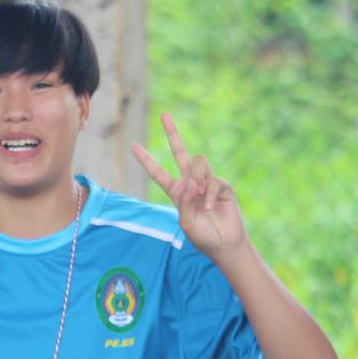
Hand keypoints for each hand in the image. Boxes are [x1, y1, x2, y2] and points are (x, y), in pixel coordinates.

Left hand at [132, 113, 247, 260]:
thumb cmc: (203, 237)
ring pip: (198, 161)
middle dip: (173, 133)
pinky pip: (212, 180)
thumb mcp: (185, 223)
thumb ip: (184, 202)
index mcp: (177, 192)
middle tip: (164, 115)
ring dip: (196, 175)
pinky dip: (208, 193)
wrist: (224, 244)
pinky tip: (209, 206)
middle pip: (180, 152)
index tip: (134, 146)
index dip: (146, 160)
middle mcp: (190, 183)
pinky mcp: (222, 186)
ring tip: (198, 193)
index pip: (158, 173)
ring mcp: (206, 182)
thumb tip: (191, 184)